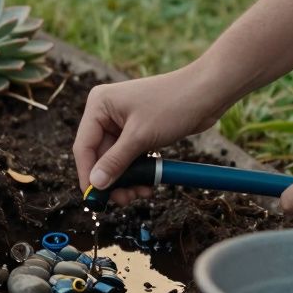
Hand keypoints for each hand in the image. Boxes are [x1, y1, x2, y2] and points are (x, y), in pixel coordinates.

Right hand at [74, 66, 229, 206]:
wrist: (207, 92)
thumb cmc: (173, 104)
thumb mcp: (140, 137)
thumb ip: (115, 162)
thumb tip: (96, 184)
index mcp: (99, 105)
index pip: (84, 146)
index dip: (88, 174)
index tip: (95, 199)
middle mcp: (106, 113)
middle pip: (100, 156)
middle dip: (113, 180)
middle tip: (124, 200)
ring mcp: (122, 122)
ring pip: (116, 160)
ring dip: (127, 179)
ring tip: (141, 193)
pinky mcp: (138, 130)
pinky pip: (130, 157)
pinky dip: (138, 172)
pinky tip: (148, 185)